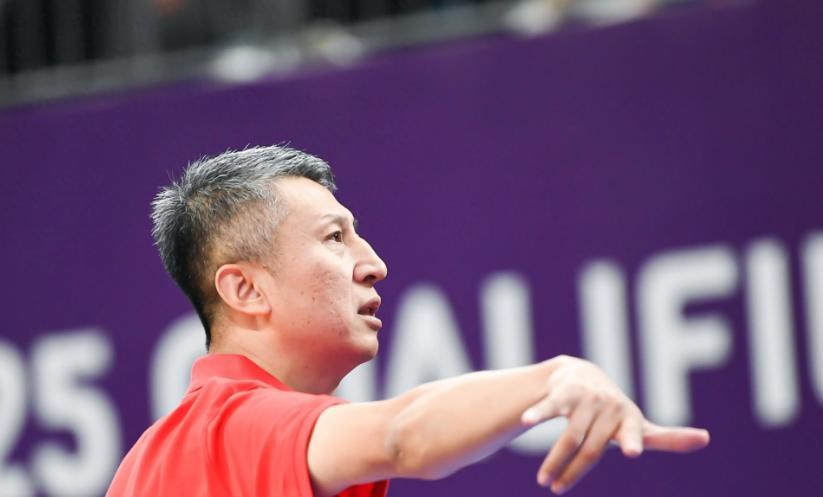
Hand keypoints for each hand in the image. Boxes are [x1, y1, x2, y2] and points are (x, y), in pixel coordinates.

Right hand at [520, 355, 709, 493]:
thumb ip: (667, 437)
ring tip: (544, 481)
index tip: (632, 452)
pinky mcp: (563, 392)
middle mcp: (609, 405)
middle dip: (572, 472)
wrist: (581, 374)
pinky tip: (526, 422)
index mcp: (630, 418)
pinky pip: (550, 407)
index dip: (633, 441)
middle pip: (591, 448)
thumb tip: (707, 438)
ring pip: (569, 436)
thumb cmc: (614, 410)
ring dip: (554, 461)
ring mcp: (586, 398)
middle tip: (556, 490)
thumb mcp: (639, 424)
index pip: (634, 433)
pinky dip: (538, 413)